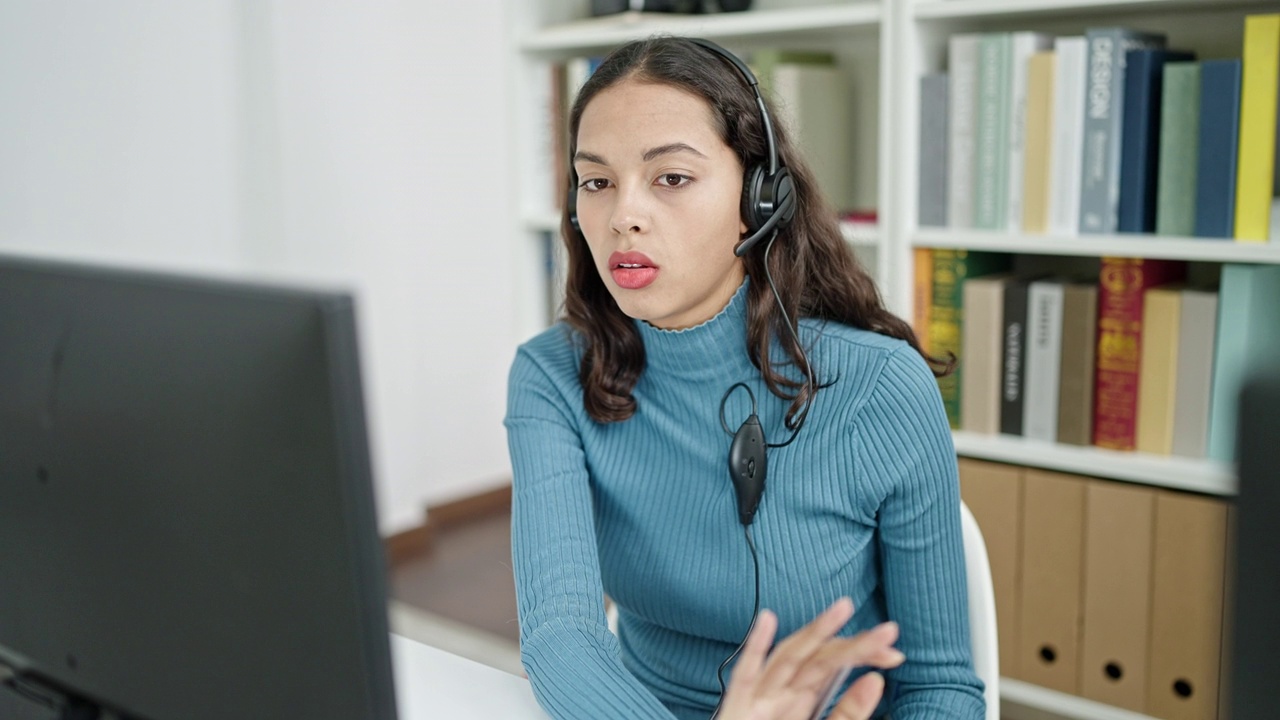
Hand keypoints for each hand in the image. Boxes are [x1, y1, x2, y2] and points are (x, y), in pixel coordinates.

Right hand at [716, 598, 904, 719]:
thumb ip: (847, 713)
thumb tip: (876, 680)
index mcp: (802, 698)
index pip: (834, 664)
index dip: (862, 653)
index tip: (894, 653)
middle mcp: (782, 693)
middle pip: (818, 658)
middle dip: (852, 642)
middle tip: (888, 631)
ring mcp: (759, 698)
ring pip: (788, 658)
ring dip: (814, 632)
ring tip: (843, 609)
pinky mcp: (737, 707)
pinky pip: (747, 676)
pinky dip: (755, 647)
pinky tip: (768, 620)